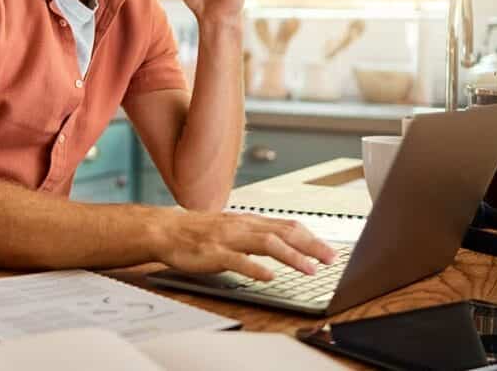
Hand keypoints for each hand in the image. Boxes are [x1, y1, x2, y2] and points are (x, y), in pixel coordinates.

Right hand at [152, 210, 335, 280]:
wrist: (167, 230)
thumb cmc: (199, 232)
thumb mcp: (233, 228)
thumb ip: (256, 235)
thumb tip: (283, 242)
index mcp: (249, 221)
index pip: (288, 226)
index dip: (311, 238)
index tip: (328, 250)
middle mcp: (243, 226)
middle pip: (284, 232)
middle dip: (310, 245)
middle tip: (330, 258)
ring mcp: (229, 239)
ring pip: (266, 244)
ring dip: (291, 256)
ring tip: (308, 268)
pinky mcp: (214, 253)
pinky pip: (238, 260)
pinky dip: (255, 268)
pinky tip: (269, 276)